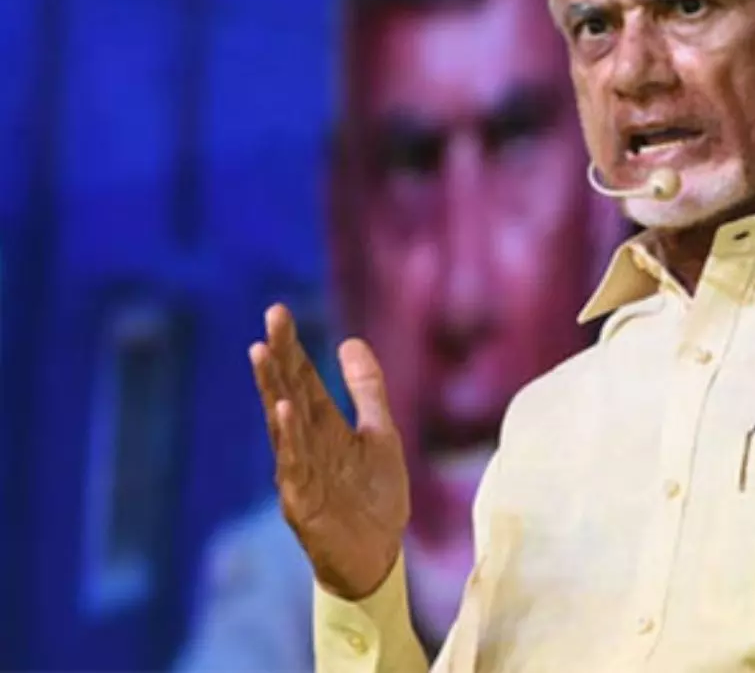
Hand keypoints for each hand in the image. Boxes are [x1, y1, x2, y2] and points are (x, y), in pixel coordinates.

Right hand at [250, 304, 409, 599]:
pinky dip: (288, 438)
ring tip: (262, 353)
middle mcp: (306, 444)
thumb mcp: (380, 434)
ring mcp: (300, 472)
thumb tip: (350, 341)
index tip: (277, 310)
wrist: (378, 556)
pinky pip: (293, 465)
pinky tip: (283, 410)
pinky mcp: (302, 501)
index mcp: (324, 427)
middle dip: (279, 356)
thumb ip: (366, 390)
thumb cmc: (374, 496)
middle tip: (270, 318)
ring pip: (282, 424)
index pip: (302, 379)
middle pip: (288, 392)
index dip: (292, 347)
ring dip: (272, 388)